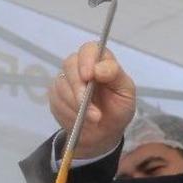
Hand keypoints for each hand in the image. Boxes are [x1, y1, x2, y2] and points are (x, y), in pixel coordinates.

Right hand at [48, 42, 135, 158]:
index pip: (89, 50)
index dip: (86, 61)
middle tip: (89, 107)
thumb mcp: (126, 93)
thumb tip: (98, 69)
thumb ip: (115, 75)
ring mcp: (65, 80)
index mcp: (99, 61)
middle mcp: (80, 66)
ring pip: (61, 85)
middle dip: (79, 88)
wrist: (104, 133)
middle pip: (70, 64)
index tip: (89, 77)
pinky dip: (69, 112)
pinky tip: (80, 120)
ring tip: (93, 118)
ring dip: (76, 105)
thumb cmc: (117, 109)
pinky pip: (56, 100)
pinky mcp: (55, 95)